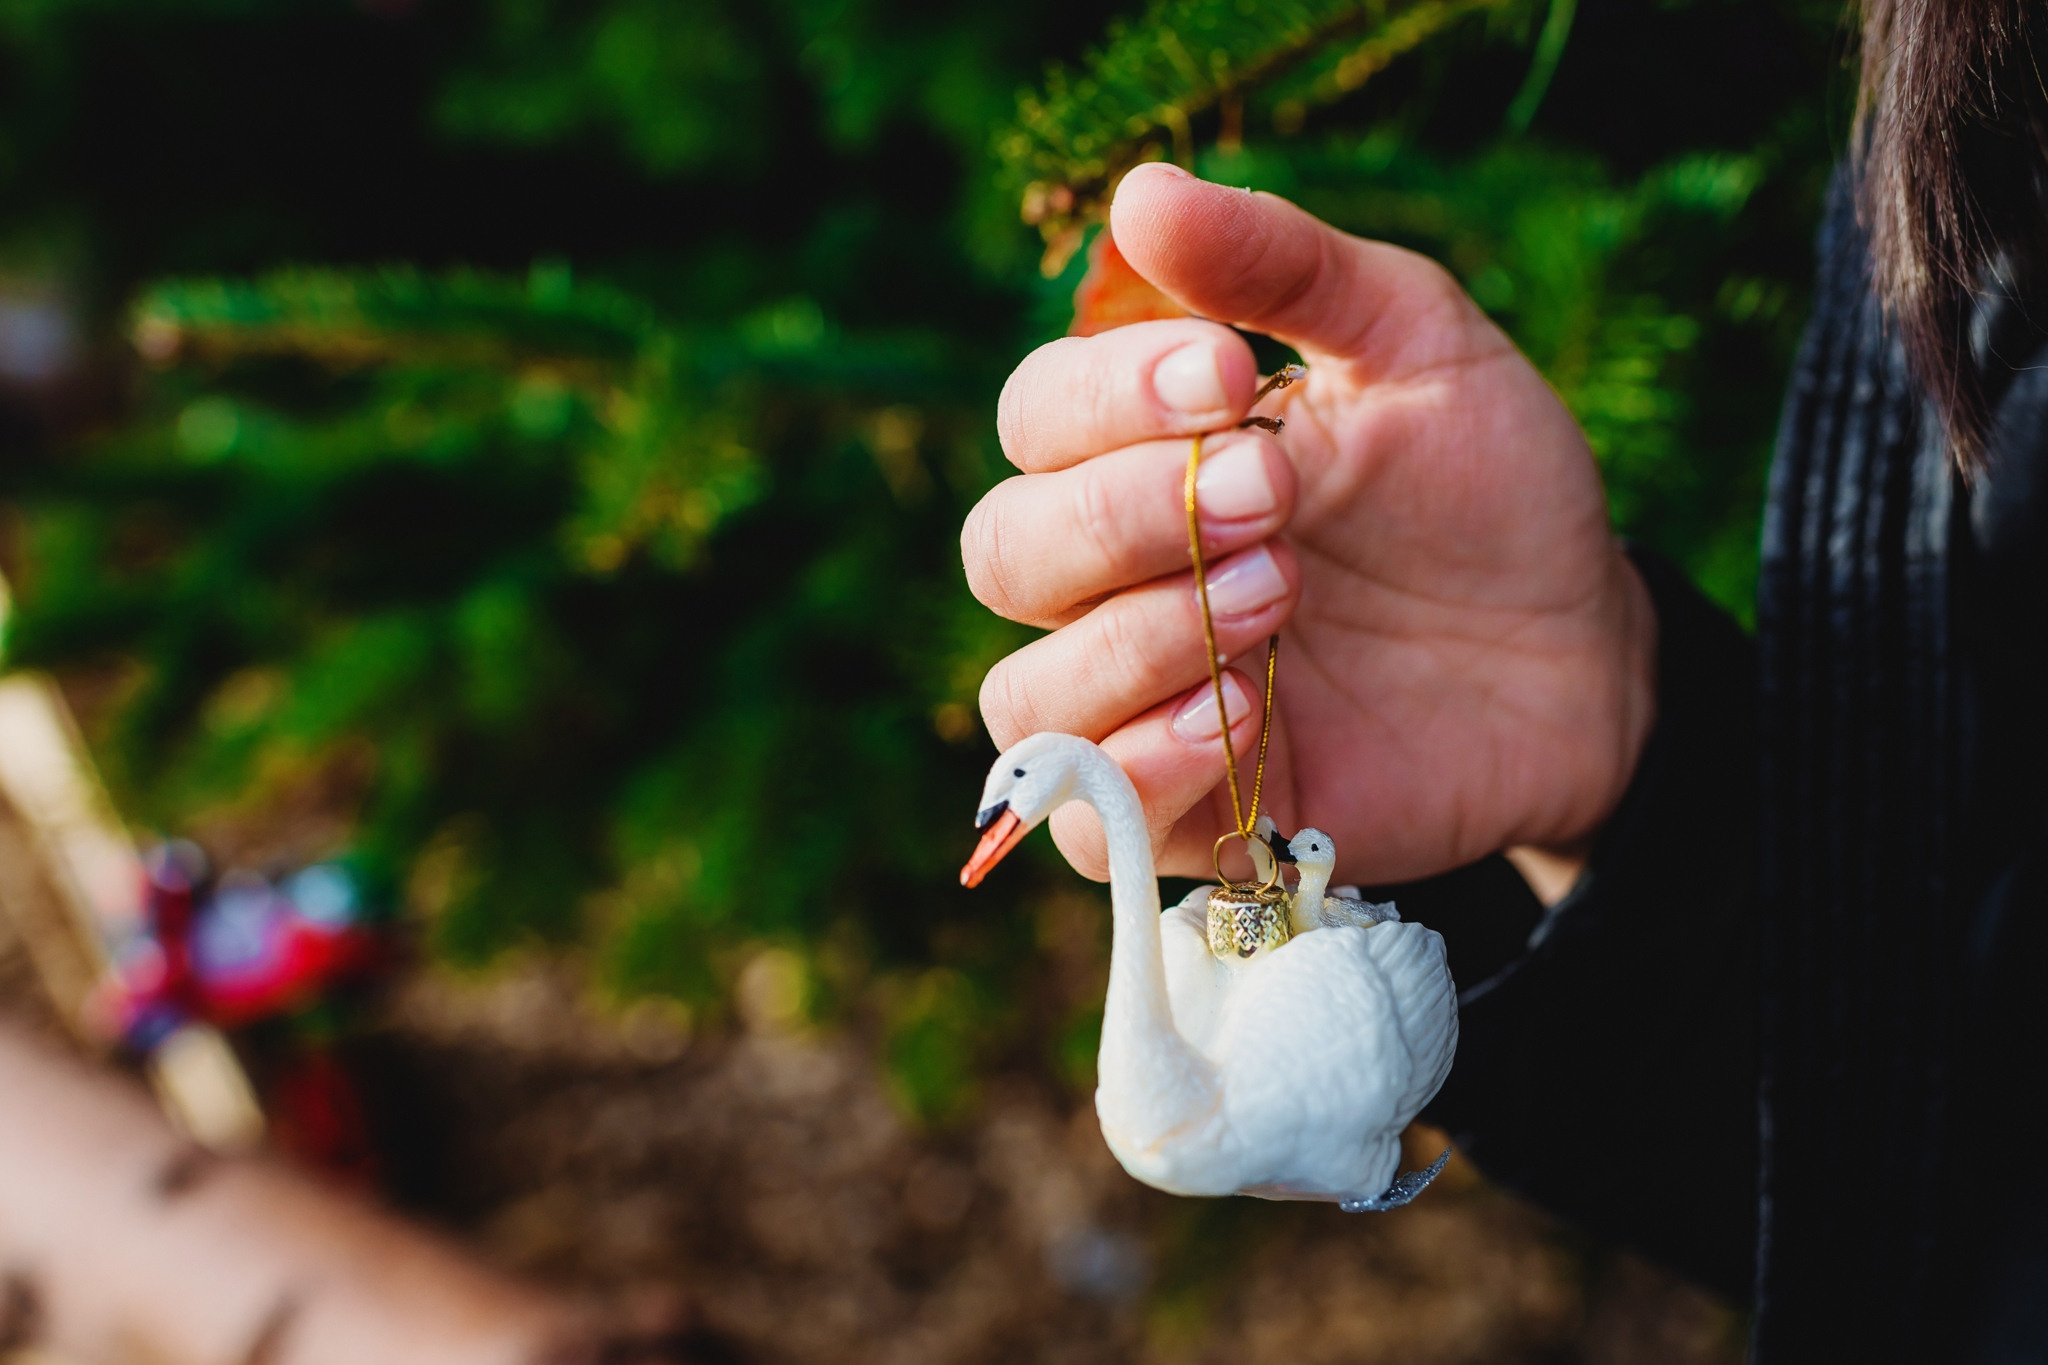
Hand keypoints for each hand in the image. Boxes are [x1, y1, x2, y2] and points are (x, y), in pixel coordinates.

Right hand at [964, 164, 1656, 885]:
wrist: (1585, 652)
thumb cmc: (1488, 488)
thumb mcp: (1415, 344)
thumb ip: (1283, 267)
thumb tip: (1140, 191)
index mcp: (1147, 455)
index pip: (1036, 421)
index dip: (1103, 398)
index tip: (1232, 374)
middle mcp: (1119, 580)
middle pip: (1004, 553)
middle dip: (1120, 517)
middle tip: (1273, 492)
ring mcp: (1148, 703)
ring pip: (1027, 694)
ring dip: (1134, 640)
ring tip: (1278, 599)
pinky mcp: (1195, 814)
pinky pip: (1091, 819)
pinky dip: (1143, 765)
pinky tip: (1245, 712)